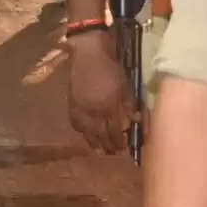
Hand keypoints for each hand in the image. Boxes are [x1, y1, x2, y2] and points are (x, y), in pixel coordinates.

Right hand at [65, 29, 133, 149]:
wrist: (88, 54)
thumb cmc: (111, 68)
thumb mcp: (126, 85)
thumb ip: (129, 105)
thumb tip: (134, 121)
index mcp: (110, 105)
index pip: (115, 131)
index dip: (120, 141)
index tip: (124, 148)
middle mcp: (95, 111)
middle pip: (101, 136)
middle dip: (108, 146)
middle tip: (113, 152)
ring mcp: (81, 109)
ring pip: (88, 133)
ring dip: (94, 143)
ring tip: (99, 150)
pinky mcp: (72, 105)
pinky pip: (76, 124)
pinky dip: (82, 131)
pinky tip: (86, 134)